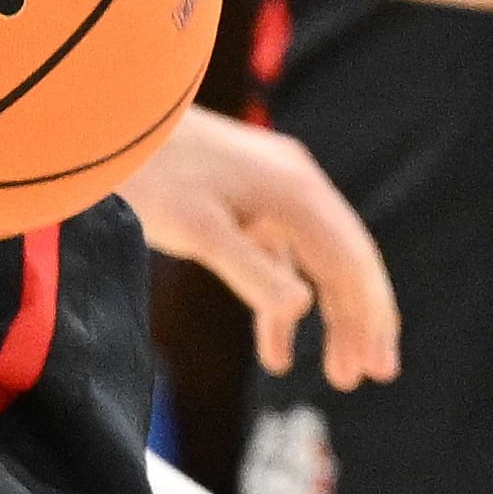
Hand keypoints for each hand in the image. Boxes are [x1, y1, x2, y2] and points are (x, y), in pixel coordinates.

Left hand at [123, 108, 397, 387]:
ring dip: (329, 319)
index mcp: (296, 193)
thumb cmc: (151, 173)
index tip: (376, 368)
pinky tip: (276, 354)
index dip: (368, 318)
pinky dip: (282, 306)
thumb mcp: (197, 228)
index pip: (350, 264)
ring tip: (339, 374)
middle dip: (360, 321)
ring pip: (317, 264)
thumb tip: (302, 308)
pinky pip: (280, 260)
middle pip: (345, 263)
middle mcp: (297, 189)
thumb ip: (250, 270)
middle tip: (371, 376)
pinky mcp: (247, 203)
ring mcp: (274, 194)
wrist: (115, 118)